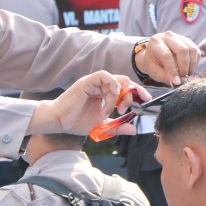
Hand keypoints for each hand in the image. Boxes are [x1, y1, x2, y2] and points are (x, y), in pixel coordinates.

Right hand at [29, 72, 148, 135]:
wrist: (59, 121)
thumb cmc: (75, 122)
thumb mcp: (102, 126)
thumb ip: (117, 127)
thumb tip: (134, 129)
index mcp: (104, 94)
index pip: (125, 88)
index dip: (137, 92)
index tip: (146, 100)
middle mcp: (100, 86)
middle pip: (124, 81)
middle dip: (133, 92)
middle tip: (133, 104)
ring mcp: (93, 83)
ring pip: (116, 79)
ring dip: (120, 94)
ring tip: (115, 108)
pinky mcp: (87, 81)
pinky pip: (104, 76)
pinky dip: (112, 84)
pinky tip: (112, 95)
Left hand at [135, 32, 200, 85]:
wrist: (155, 54)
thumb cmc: (153, 64)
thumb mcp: (154, 71)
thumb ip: (165, 76)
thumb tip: (177, 82)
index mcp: (155, 43)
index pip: (167, 55)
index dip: (173, 70)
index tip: (177, 82)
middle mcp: (167, 36)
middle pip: (182, 50)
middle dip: (184, 67)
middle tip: (183, 78)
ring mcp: (179, 37)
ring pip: (191, 49)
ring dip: (191, 65)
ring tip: (186, 74)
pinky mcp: (187, 40)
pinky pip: (196, 51)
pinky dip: (194, 62)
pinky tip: (188, 69)